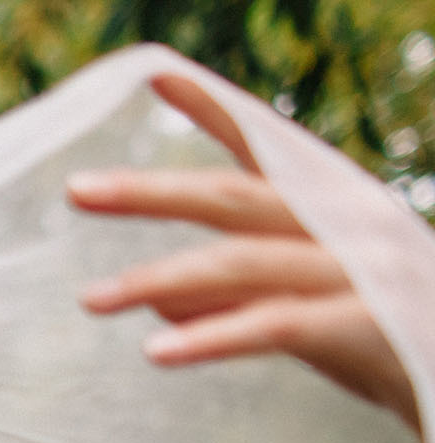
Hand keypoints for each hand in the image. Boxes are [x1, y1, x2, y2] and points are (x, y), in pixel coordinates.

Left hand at [68, 74, 420, 440]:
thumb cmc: (382, 337)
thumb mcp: (301, 307)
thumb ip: (234, 295)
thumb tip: (160, 298)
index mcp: (329, 208)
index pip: (264, 147)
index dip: (213, 108)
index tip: (157, 75)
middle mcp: (343, 224)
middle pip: (233, 197)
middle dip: (152, 192)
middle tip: (77, 190)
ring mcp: (356, 270)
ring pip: (240, 263)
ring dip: (158, 280)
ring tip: (92, 300)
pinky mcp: (362, 325)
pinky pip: (272, 325)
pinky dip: (210, 336)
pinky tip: (155, 350)